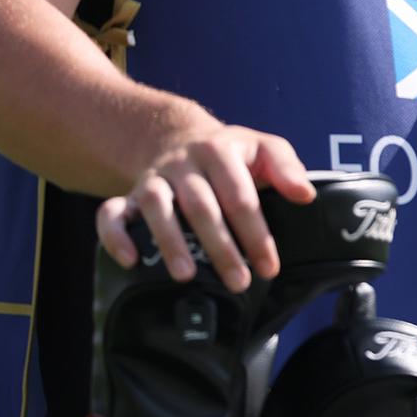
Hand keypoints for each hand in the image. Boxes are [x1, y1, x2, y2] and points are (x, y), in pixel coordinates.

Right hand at [95, 125, 316, 290]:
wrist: (180, 136)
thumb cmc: (229, 153)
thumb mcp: (263, 148)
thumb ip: (286, 168)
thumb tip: (305, 195)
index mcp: (220, 151)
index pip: (240, 196)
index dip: (256, 233)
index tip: (268, 266)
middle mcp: (184, 163)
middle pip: (201, 206)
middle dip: (220, 247)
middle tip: (238, 281)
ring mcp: (154, 179)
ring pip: (156, 207)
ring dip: (169, 242)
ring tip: (186, 275)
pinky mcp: (130, 195)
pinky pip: (111, 213)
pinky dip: (115, 236)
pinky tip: (131, 261)